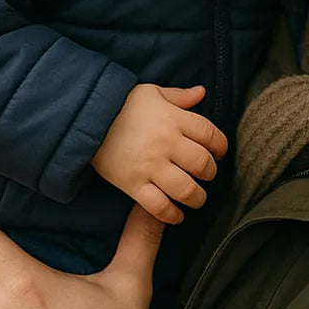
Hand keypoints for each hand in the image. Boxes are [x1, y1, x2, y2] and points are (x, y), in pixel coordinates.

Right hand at [92, 83, 227, 223]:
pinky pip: (159, 206)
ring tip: (197, 198)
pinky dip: (172, 215)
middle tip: (206, 174)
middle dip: (210, 172)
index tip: (219, 152)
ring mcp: (150, 166)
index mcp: (174, 118)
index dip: (220, 145)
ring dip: (197, 197)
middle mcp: (166, 143)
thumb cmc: (123, 104)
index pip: (210, 134)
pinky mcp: (133, 185)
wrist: (87, 120)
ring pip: (186, 189)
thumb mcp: (152, 93)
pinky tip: (177, 215)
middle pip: (202, 164)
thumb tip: (202, 92)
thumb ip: (179, 96)